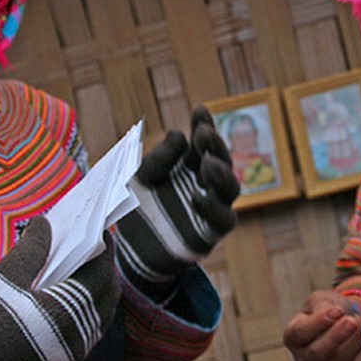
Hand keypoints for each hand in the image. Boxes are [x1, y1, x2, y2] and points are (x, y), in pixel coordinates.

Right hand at [0, 219, 120, 360]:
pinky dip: (86, 315)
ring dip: (97, 293)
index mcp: (68, 312)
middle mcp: (79, 338)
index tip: (102, 231)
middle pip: (107, 296)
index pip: (101, 273)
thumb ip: (31, 248)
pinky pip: (87, 336)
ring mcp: (73, 357)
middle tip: (95, 248)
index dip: (105, 250)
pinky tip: (70, 302)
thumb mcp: (2, 279)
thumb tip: (45, 222)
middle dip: (105, 269)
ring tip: (84, 271)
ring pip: (100, 319)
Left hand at [115, 106, 239, 298]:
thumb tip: (180, 136)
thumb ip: (156, 159)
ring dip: (222, 172)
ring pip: (230, 188)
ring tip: (207, 162)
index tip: (200, 109)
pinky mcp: (210, 234)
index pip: (202, 142)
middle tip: (204, 133)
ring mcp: (211, 209)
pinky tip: (195, 197)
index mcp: (189, 166)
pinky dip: (212, 207)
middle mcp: (204, 184)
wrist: (130, 251)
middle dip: (215, 145)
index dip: (204, 124)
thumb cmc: (136, 209)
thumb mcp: (137, 179)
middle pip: (221, 160)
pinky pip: (222, 219)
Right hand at [283, 290, 360, 360]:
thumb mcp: (319, 301)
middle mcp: (303, 357)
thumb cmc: (325, 309)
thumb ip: (323, 306)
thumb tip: (336, 313)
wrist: (339, 322)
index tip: (336, 311)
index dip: (319, 322)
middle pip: (319, 351)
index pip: (301, 332)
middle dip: (338, 335)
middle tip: (351, 321)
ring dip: (356, 340)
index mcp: (292, 337)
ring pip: (340, 359)